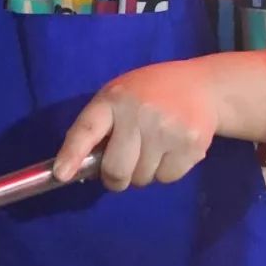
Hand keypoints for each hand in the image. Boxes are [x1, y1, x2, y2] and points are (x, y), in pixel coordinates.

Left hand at [54, 60, 218, 191]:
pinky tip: (172, 149)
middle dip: (115, 177)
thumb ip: (100, 126)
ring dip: (143, 172)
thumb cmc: (150, 94)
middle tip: (122, 167)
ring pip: (142, 178)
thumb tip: (75, 169)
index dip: (72, 153)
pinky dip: (166, 172)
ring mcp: (167, 130)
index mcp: (114, 98)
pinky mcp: (190, 145)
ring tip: (154, 146)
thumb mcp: (119, 97)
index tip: (61, 174)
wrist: (204, 86)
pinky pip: (166, 179)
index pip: (87, 128)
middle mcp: (139, 113)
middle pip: (116, 169)